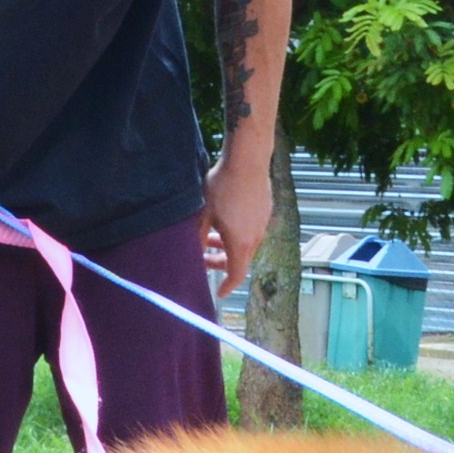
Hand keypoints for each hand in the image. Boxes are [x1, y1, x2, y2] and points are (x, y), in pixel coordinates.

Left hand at [201, 152, 272, 298]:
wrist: (248, 159)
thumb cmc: (223, 186)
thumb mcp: (202, 215)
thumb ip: (196, 238)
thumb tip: (188, 255)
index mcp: (241, 243)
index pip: (236, 275)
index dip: (228, 286)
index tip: (220, 293)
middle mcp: (256, 237)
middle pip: (239, 260)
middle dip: (221, 262)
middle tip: (204, 258)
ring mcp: (263, 223)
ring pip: (244, 243)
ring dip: (227, 245)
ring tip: (210, 236)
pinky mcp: (265, 210)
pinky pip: (251, 229)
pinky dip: (237, 232)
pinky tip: (225, 218)